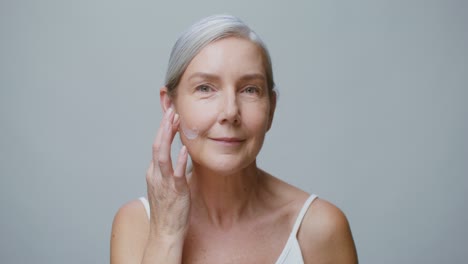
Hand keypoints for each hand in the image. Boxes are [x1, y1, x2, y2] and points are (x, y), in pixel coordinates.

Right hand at [146, 107, 189, 239]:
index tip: (171, 116)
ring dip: (168, 137)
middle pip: (157, 145)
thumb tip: (176, 158)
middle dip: (163, 127)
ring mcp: (164, 183)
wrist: (165, 231)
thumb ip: (169, 171)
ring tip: (174, 122)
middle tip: (172, 110)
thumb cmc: (168, 209)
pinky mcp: (175, 191)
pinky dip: (179, 161)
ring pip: (162, 155)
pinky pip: (176, 174)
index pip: (157, 145)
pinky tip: (184, 150)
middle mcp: (156, 175)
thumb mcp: (164, 186)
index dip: (163, 130)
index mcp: (154, 172)